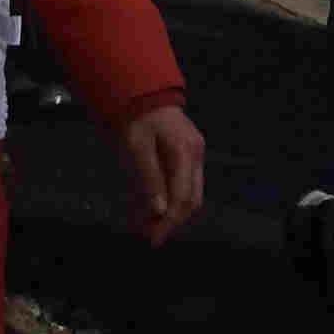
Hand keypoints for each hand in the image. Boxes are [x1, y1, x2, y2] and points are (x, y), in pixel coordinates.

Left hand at [113, 102, 205, 244]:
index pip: (182, 198)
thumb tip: (159, 209)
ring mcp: (196, 154)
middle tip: (149, 235)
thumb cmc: (139, 118)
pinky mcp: (190, 155)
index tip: (153, 238)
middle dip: (172, 221)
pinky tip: (154, 206)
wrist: (146, 95)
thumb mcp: (137, 147)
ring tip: (148, 224)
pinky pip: (186, 184)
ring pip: (191, 195)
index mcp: (184, 152)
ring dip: (172, 213)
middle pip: (192, 200)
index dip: (169, 221)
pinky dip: (172, 199)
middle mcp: (196, 155)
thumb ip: (149, 178)